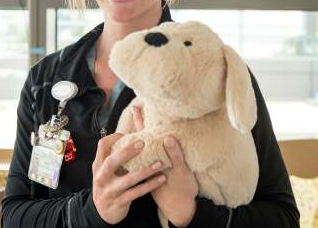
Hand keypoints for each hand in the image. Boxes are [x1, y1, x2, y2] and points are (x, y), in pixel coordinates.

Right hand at [92, 132, 165, 224]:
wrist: (103, 212)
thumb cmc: (108, 185)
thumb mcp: (106, 171)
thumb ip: (115, 156)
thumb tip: (131, 136)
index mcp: (98, 165)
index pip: (102, 146)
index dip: (114, 138)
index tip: (127, 133)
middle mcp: (101, 177)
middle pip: (112, 161)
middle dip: (127, 152)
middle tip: (143, 143)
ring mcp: (110, 191)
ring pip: (129, 179)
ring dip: (146, 170)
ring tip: (160, 163)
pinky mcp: (120, 201)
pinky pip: (137, 192)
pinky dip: (150, 185)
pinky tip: (161, 178)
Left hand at [133, 107, 198, 226]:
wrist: (181, 209)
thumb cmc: (182, 190)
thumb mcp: (181, 172)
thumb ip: (175, 154)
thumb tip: (167, 137)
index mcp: (154, 158)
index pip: (144, 136)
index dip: (141, 121)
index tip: (136, 107)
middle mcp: (150, 161)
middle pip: (142, 139)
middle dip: (140, 124)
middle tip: (136, 108)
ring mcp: (152, 166)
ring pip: (145, 147)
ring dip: (145, 133)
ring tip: (142, 119)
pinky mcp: (156, 171)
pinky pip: (151, 154)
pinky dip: (152, 145)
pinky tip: (155, 139)